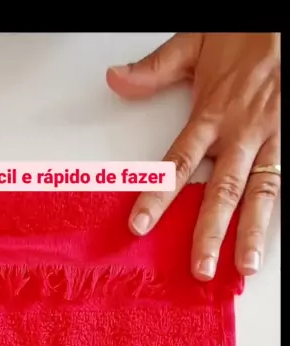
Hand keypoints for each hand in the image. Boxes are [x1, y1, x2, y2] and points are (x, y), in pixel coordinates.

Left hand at [107, 33, 280, 278]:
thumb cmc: (247, 35)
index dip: (158, 195)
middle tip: (199, 268)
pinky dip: (279, 211)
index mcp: (213, 114)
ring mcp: (272, 140)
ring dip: (252, 233)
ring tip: (245, 266)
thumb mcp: (195, 43)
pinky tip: (270, 242)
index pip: (179, 163)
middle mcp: (242, 133)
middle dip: (210, 233)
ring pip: (261, 193)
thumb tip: (115, 79)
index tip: (139, 225)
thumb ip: (155, 69)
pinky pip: (286, 181)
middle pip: (222, 191)